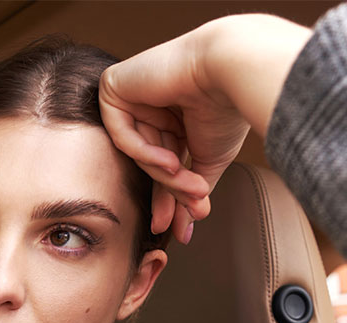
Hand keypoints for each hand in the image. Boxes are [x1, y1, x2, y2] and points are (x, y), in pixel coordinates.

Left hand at [100, 15, 310, 243]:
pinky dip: (146, 154)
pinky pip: (122, 135)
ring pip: (138, 152)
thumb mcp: (209, 158)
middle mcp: (151, 103)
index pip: (164, 161)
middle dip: (165, 194)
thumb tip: (190, 218)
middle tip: (175, 224)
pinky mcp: (113, 87)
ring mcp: (130, 94)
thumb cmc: (227, 109)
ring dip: (166, 178)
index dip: (171, 196)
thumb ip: (191, 184)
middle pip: (149, 160)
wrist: (233, 70)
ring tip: (194, 190)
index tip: (180, 229)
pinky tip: (171, 163)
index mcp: (174, 114)